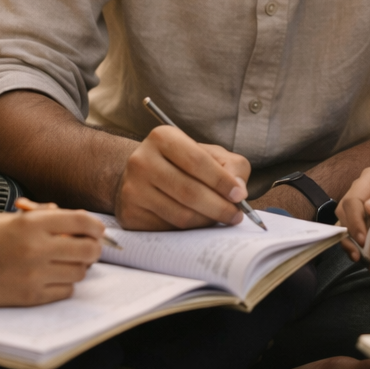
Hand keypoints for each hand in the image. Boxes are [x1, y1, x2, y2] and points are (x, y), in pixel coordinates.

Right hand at [0, 202, 105, 306]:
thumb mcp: (14, 220)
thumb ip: (47, 220)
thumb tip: (84, 222)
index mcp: (32, 224)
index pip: (81, 221)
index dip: (96, 226)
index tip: (98, 230)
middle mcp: (36, 249)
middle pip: (88, 249)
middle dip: (94, 248)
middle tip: (91, 248)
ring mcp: (34, 275)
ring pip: (79, 272)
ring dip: (79, 267)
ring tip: (67, 263)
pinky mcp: (30, 297)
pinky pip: (66, 291)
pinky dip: (65, 284)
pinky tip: (53, 278)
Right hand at [114, 125, 251, 230]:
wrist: (143, 175)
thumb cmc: (183, 164)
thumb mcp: (210, 154)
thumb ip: (232, 166)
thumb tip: (239, 190)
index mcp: (162, 138)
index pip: (197, 161)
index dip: (222, 182)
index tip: (240, 196)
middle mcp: (141, 161)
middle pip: (189, 192)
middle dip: (219, 207)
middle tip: (236, 216)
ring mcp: (132, 189)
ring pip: (180, 215)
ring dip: (207, 221)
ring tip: (220, 218)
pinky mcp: (130, 214)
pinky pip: (168, 229)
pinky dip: (189, 230)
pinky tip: (197, 222)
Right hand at [337, 165, 369, 254]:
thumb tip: (368, 207)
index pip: (352, 200)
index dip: (354, 220)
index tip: (362, 238)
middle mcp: (365, 190)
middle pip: (345, 211)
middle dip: (349, 231)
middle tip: (358, 251)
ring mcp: (367, 205)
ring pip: (347, 222)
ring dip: (349, 239)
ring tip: (357, 256)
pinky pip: (358, 229)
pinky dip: (357, 241)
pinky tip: (363, 253)